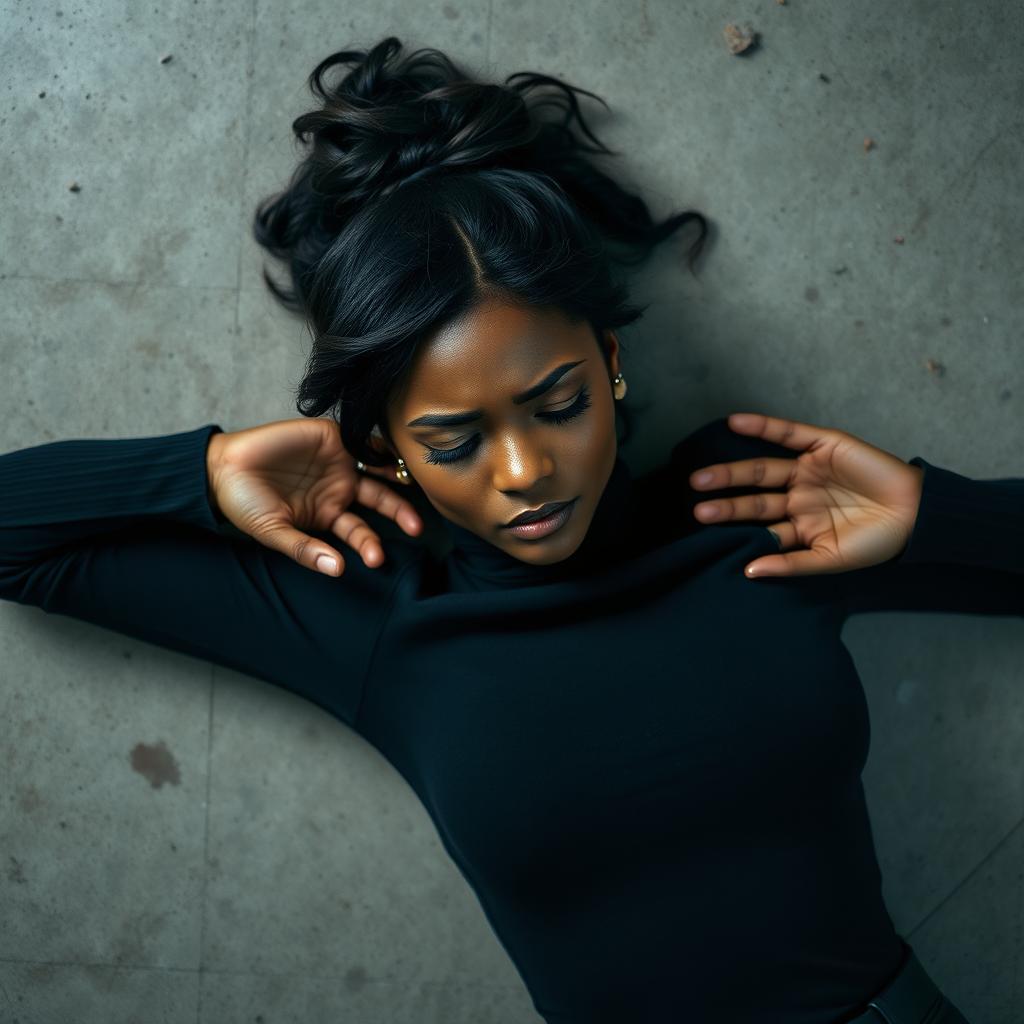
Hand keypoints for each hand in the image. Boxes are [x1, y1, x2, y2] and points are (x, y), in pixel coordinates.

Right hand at [207, 418, 421, 575]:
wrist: (221, 468)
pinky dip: (378, 445)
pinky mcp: (332, 436)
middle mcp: (341, 488)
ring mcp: (339, 461)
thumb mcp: (274, 532)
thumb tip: (336, 570)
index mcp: (330, 514)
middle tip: (416, 527)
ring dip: (396, 476)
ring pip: (379, 469)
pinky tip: (390, 454)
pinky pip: (362, 440)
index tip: (376, 560)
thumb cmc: (246, 505)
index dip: (370, 544)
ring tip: (409, 485)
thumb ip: (305, 549)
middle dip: (400, 513)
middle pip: (381, 500)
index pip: (361, 531)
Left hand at [688, 412, 924, 578]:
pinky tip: (736, 422)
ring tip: (702, 479)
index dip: (734, 529)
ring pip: (763, 469)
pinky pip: (788, 433)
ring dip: (732, 472)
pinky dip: (762, 426)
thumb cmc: (876, 542)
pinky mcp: (823, 444)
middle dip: (726, 502)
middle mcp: (797, 496)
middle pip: (754, 498)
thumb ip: (791, 564)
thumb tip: (748, 571)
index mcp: (798, 525)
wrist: (918, 515)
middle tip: (697, 507)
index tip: (706, 533)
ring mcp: (808, 470)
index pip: (758, 527)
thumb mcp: (831, 559)